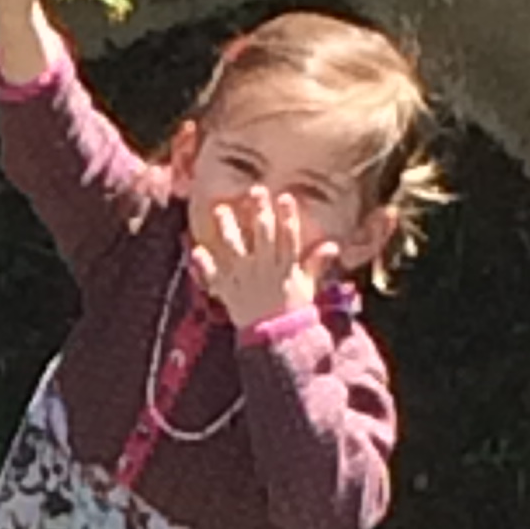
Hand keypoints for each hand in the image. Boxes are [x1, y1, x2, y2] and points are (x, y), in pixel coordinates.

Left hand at [191, 189, 332, 330]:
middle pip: (263, 235)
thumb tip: (333, 244)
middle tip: (254, 190)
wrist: (276, 337)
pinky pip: (215, 276)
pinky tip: (196, 250)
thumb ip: (316, 263)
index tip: (284, 197)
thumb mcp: (308, 285)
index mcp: (286, 265)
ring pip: (235, 248)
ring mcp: (245, 278)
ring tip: (220, 209)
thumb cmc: (293, 310)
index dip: (287, 216)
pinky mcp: (228, 290)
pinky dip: (205, 265)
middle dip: (259, 211)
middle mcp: (265, 268)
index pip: (289, 236)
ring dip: (227, 228)